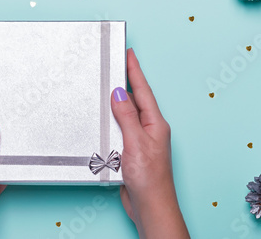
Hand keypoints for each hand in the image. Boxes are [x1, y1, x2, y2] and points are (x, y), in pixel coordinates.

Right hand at [111, 49, 188, 238]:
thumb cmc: (150, 179)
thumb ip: (127, 117)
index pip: (142, 90)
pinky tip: (105, 118)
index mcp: (155, 123)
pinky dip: (111, 121)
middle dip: (125, 80)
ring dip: (116, 101)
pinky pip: (119, 129)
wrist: (149, 206)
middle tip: (117, 63)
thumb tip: (118, 93)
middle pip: (135, 99)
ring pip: (126, 114)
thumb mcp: (136, 143)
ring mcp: (140, 140)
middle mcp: (149, 129)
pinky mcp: (130, 150)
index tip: (129, 53)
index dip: (135, 70)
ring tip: (107, 85)